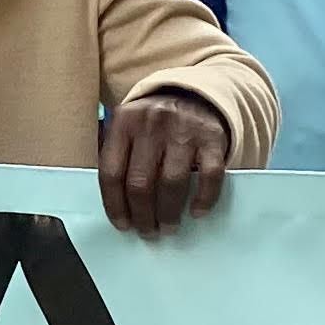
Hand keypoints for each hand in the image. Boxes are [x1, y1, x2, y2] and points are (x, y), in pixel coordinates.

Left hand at [97, 88, 230, 236]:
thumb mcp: (129, 127)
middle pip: (141, 182)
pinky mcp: (212, 137)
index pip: (112, 172)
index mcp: (124, 122)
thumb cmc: (154, 123)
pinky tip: (197, 212)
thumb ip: (120, 156)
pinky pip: (209, 176)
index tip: (122, 225)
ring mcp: (184, 129)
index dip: (114, 205)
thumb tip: (118, 207)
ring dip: (169, 213)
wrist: (194, 93)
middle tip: (148, 231)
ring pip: (171, 183)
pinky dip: (203, 199)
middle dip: (143, 215)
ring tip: (168, 227)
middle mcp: (152, 124)